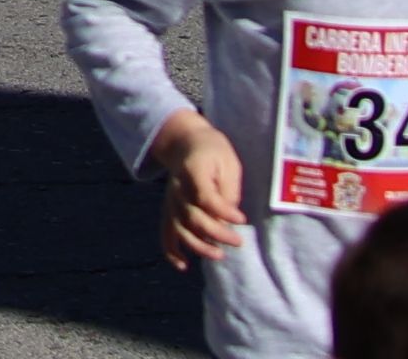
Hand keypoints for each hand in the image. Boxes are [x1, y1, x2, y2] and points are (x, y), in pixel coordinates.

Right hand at [148, 113, 249, 269]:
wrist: (184, 142)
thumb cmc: (213, 151)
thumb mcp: (228, 162)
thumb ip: (228, 190)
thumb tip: (230, 219)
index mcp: (192, 170)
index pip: (205, 197)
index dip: (224, 212)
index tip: (242, 219)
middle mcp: (177, 187)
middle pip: (193, 216)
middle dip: (217, 233)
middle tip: (238, 242)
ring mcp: (170, 200)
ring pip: (180, 228)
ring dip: (198, 246)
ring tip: (219, 255)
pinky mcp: (169, 209)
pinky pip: (165, 232)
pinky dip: (171, 251)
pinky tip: (184, 265)